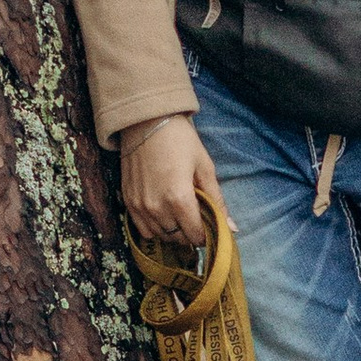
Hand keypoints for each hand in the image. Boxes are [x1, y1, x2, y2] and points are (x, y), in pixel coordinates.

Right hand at [120, 112, 220, 247]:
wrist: (146, 122)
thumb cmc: (180, 141)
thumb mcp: (204, 167)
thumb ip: (216, 200)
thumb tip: (232, 228)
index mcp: (179, 199)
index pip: (195, 234)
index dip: (206, 234)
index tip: (209, 226)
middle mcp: (157, 207)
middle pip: (179, 238)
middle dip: (191, 232)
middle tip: (196, 217)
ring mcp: (140, 207)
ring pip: (161, 235)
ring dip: (174, 231)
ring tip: (180, 214)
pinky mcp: (128, 202)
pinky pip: (143, 230)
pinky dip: (155, 228)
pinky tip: (163, 214)